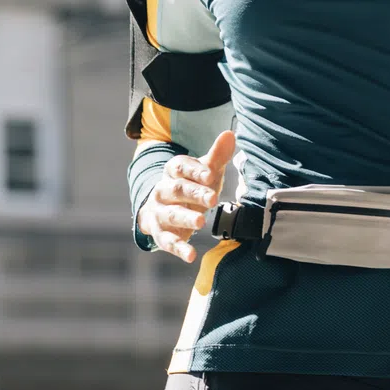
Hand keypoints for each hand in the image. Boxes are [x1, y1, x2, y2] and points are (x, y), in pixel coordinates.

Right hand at [139, 130, 235, 262]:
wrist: (163, 211)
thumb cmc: (191, 188)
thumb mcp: (204, 173)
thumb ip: (216, 156)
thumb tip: (230, 133)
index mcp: (172, 172)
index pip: (180, 167)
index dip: (195, 171)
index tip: (211, 174)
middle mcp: (162, 190)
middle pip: (176, 190)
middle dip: (194, 194)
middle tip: (211, 199)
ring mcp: (159, 213)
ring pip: (170, 214)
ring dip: (185, 218)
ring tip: (201, 223)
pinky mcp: (160, 233)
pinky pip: (167, 241)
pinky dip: (178, 249)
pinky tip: (191, 255)